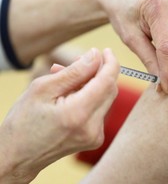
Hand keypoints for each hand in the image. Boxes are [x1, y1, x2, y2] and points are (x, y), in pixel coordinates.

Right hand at [0, 48, 118, 182]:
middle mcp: (92, 127)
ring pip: (105, 98)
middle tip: (80, 62)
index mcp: (78, 114)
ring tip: (67, 78)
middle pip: (110, 89)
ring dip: (92, 84)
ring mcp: (95, 136)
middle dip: (99, 72)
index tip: (106, 51)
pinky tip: (71, 94)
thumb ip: (74, 72)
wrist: (17, 156)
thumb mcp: (43, 89)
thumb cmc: (24, 121)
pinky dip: (90, 97)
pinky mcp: (95, 138)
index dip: (110, 63)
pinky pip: (99, 110)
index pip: (107, 81)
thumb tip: (96, 55)